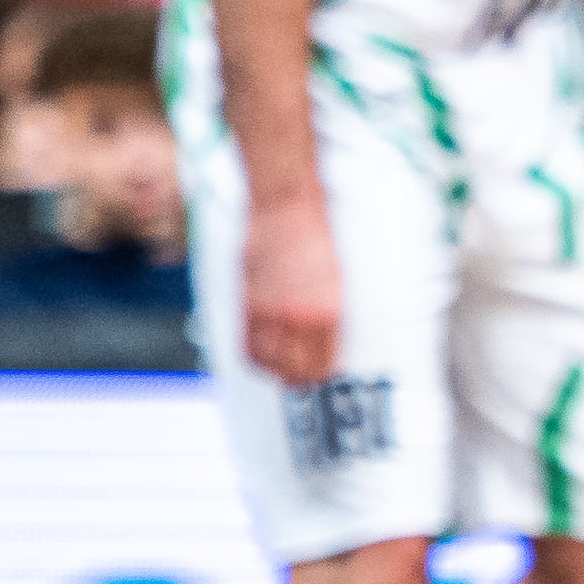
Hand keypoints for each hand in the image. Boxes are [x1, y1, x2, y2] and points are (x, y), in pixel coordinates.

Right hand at [242, 186, 344, 384]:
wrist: (286, 204)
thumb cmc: (312, 233)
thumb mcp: (334, 277)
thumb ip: (326, 310)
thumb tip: (324, 336)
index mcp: (327, 309)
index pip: (322, 361)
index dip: (322, 373)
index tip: (324, 374)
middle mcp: (298, 314)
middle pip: (296, 367)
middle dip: (301, 378)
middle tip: (305, 379)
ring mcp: (271, 308)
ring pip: (270, 360)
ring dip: (277, 371)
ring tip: (284, 373)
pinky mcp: (250, 298)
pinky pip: (250, 341)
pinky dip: (257, 356)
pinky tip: (264, 357)